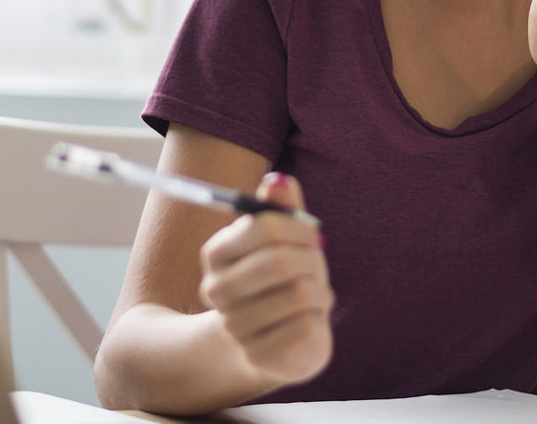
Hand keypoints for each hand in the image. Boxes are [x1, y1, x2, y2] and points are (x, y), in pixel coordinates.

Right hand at [198, 172, 333, 385]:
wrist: (275, 338)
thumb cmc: (282, 280)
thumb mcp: (284, 240)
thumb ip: (282, 209)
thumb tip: (279, 181)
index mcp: (216, 253)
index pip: (264, 227)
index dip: (300, 228)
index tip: (312, 235)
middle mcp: (216, 290)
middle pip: (281, 263)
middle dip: (312, 261)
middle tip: (316, 267)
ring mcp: (235, 326)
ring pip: (300, 294)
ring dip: (319, 292)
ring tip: (312, 296)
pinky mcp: (258, 356)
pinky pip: (307, 327)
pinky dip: (319, 320)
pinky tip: (307, 321)